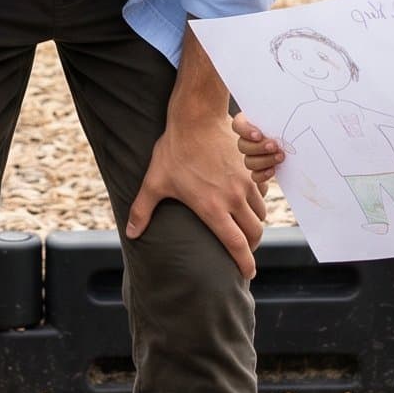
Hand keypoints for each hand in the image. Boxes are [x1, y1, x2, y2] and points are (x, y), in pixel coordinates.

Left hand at [128, 84, 265, 278]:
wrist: (196, 118)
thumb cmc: (174, 150)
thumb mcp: (154, 182)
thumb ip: (142, 210)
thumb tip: (131, 233)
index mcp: (213, 209)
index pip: (237, 245)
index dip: (245, 263)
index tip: (247, 274)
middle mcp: (233, 199)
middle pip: (255, 233)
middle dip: (252, 246)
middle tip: (245, 251)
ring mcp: (245, 183)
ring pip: (261, 213)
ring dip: (255, 224)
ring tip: (245, 227)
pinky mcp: (251, 168)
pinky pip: (262, 192)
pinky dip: (258, 202)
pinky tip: (247, 201)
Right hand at [233, 115, 285, 186]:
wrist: (298, 143)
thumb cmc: (287, 125)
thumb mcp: (282, 118)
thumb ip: (278, 117)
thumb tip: (281, 114)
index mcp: (248, 124)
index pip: (238, 125)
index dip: (245, 131)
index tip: (258, 135)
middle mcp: (247, 141)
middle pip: (242, 146)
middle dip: (259, 147)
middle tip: (274, 146)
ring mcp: (251, 157)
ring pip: (248, 162)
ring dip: (264, 161)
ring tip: (280, 157)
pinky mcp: (259, 171)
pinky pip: (255, 176)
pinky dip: (263, 174)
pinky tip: (273, 170)